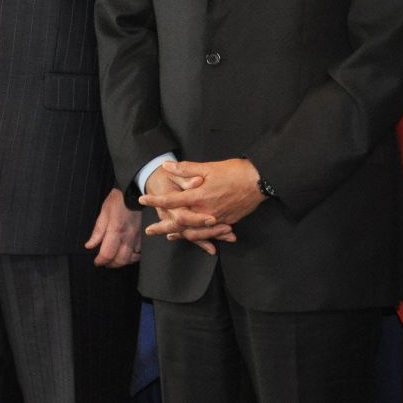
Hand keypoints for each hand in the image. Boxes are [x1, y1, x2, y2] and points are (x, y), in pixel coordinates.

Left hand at [84, 188, 141, 267]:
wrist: (134, 191)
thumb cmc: (118, 200)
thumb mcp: (103, 212)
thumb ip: (97, 232)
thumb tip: (90, 245)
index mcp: (116, 229)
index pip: (107, 254)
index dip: (100, 261)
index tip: (97, 261)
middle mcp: (128, 235)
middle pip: (120, 260)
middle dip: (110, 264)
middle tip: (104, 261)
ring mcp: (137, 236)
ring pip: (131, 258)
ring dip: (121, 262)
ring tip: (114, 259)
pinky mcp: (142, 235)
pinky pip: (139, 252)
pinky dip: (132, 256)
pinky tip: (126, 253)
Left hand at [141, 158, 263, 252]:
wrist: (259, 181)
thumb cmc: (235, 171)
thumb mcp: (209, 167)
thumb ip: (186, 169)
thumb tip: (167, 167)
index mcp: (199, 196)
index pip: (172, 200)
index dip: (156, 200)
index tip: (143, 200)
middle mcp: (206, 211)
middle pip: (179, 223)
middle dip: (163, 227)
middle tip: (149, 231)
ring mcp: (217, 219)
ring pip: (194, 232)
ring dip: (179, 234)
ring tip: (168, 235)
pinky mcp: (227, 222)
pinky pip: (208, 233)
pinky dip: (197, 236)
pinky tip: (192, 235)